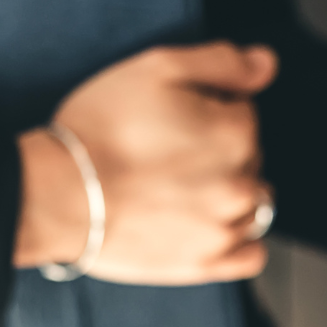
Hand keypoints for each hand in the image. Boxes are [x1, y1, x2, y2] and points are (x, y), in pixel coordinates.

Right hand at [14, 42, 276, 283]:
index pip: (242, 110)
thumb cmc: (102, 128)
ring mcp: (226, 229)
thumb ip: (222, 62)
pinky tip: (208, 225)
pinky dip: (239, 240)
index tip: (171, 116)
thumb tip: (266, 65)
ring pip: (253, 203)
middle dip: (218, 148)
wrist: (60, 194)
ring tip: (180, 188)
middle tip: (166, 151)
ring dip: (229, 192)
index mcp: (237, 132)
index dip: (207, 106)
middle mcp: (243, 183)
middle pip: (248, 156)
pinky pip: (251, 255)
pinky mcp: (206, 264)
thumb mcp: (159, 67)